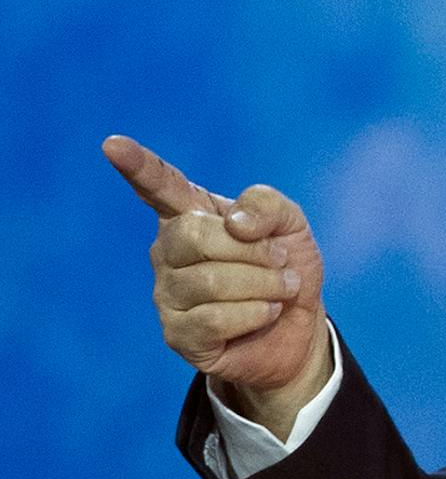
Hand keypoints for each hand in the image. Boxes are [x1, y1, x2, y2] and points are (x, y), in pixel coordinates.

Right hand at [103, 134, 331, 436]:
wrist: (301, 328)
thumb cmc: (286, 269)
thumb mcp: (291, 226)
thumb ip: (267, 206)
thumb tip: (235, 223)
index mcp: (190, 214)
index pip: (160, 186)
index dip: (138, 165)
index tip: (112, 144)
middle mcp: (169, 251)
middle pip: (194, 235)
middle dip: (252, 250)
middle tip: (281, 263)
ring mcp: (168, 294)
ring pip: (209, 281)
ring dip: (263, 285)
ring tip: (281, 290)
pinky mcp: (178, 334)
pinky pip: (213, 319)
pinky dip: (255, 314)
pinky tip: (266, 314)